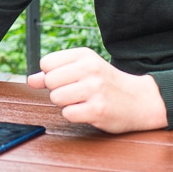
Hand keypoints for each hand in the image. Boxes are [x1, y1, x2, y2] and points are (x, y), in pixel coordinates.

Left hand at [27, 47, 167, 132]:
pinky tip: (88, 111)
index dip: (52, 75)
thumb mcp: (84, 70)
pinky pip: (67, 114)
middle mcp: (90, 69)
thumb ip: (56, 73)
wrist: (141, 100)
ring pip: (56, 98)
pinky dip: (74, 115)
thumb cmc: (108, 84)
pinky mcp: (97, 110)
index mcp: (85, 56)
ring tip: (83, 101)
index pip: (47, 63)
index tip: (68, 79)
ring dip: (66, 104)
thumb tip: (31, 80)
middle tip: (76, 92)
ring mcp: (94, 90)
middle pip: (49, 81)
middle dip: (57, 90)